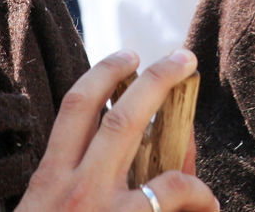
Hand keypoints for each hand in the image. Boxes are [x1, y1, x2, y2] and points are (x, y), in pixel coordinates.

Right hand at [16, 49, 217, 211]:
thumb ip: (68, 194)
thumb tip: (124, 171)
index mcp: (47, 181)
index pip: (73, 109)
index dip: (101, 75)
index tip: (124, 57)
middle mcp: (71, 185)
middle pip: (114, 112)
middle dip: (151, 78)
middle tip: (180, 59)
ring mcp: (100, 206)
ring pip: (142, 144)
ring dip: (179, 126)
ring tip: (200, 119)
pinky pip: (172, 192)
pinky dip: (196, 190)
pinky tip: (207, 204)